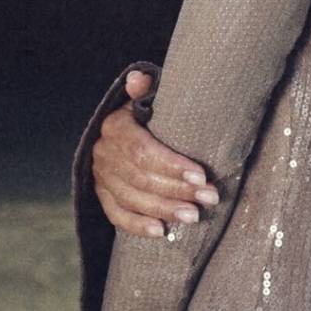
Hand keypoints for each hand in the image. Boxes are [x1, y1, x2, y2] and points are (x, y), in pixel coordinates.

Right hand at [91, 70, 219, 236]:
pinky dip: (138, 226)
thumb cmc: (149, 109)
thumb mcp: (149, 94)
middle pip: (141, 178)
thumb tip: (138, 78)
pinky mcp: (102, 195)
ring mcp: (101, 177)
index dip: (172, 166)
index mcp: (115, 126)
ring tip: (194, 216)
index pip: (143, 151)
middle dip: (177, 190)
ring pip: (132, 198)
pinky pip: (117, 215)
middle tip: (209, 198)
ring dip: (164, 210)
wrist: (128, 126)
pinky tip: (162, 232)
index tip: (202, 176)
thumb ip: (144, 88)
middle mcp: (103, 152)